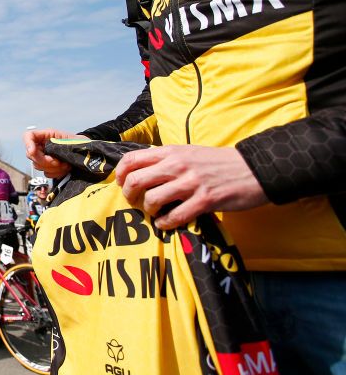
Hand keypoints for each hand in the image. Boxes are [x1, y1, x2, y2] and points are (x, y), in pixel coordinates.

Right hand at [24, 128, 77, 177]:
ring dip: (53, 168)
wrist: (87, 152)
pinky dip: (56, 173)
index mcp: (45, 136)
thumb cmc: (78, 143)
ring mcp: (45, 157)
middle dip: (45, 161)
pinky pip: (46, 173)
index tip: (33, 152)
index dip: (28, 144)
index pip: (28, 136)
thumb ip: (54, 145)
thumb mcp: (67, 140)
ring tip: (65, 164)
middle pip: (31, 155)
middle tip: (57, 162)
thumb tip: (45, 151)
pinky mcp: (49, 167)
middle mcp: (42, 146)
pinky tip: (65, 169)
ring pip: (38, 166)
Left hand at [114, 145, 269, 229]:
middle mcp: (177, 165)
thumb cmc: (218, 163)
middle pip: (136, 180)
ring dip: (149, 210)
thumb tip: (141, 171)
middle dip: (129, 195)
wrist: (254, 168)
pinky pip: (175, 216)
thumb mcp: (188, 152)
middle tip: (134, 202)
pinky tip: (167, 223)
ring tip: (155, 213)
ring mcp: (191, 182)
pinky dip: (166, 223)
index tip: (122, 184)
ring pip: (152, 199)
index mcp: (171, 151)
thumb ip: (166, 159)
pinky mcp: (205, 200)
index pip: (132, 159)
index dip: (120, 174)